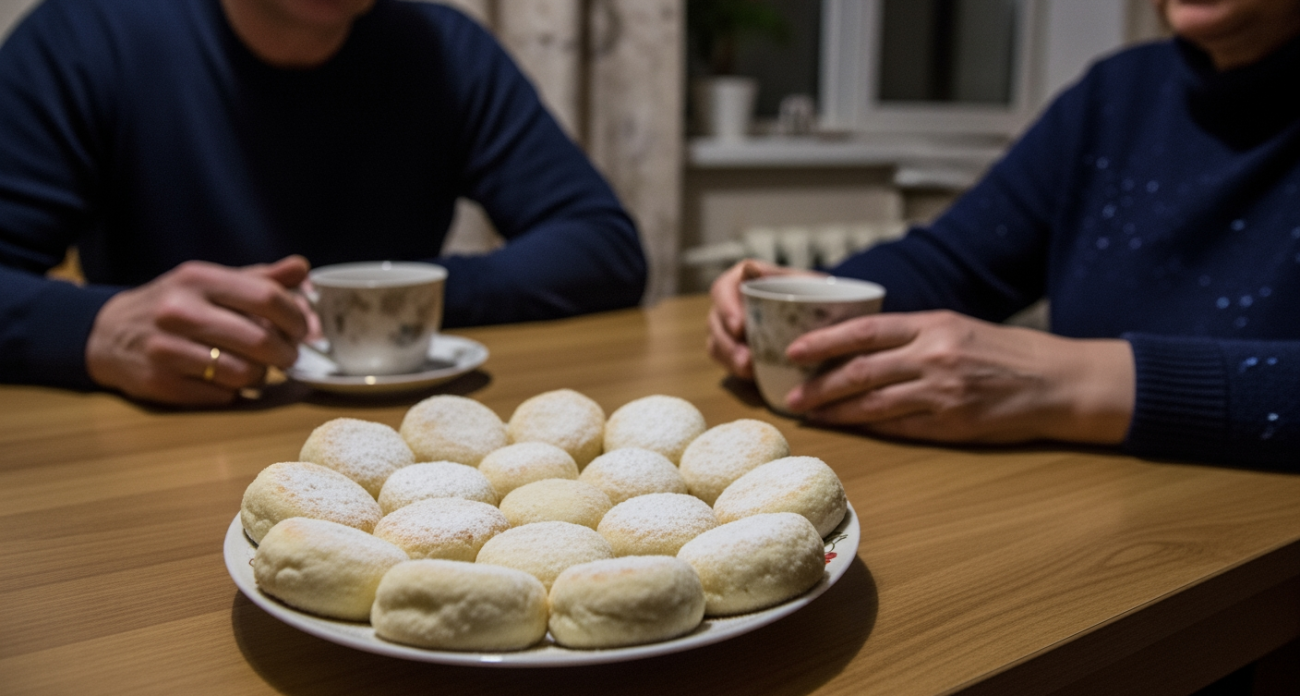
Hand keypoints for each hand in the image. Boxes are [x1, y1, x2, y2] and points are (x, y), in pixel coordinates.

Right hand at [85, 256, 312, 404]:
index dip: (297, 318)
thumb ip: (259, 277)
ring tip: (256, 368)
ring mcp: (166, 349)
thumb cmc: (175, 305)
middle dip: (286, 353)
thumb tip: (302, 269)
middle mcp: (179, 311)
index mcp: (198, 278)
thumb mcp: (212, 282)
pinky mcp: (160, 383)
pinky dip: (233, 391)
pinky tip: (225, 380)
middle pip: (260, 340)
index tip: (304, 330)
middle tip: (288, 356)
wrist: (108, 333)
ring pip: (244, 373)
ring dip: (261, 375)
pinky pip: (222, 395)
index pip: (267, 297)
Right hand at [706, 259, 822, 379]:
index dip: (726, 308)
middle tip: (746, 360)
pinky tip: (752, 376)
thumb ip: (777, 275)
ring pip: (716, 344)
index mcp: (741, 280)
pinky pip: (726, 361)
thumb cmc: (812, 293)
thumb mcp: (802, 281)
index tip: (740, 327)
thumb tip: (750, 268)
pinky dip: (736, 370)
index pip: (721, 290)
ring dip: (730, 359)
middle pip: (715, 322)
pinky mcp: (734, 349)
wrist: (823, 315)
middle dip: (728, 343)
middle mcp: (729, 303)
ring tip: (749, 371)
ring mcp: (728, 327)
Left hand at [783, 310, 1134, 444]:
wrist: (1058, 382)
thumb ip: (912, 334)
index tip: (793, 351)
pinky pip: (899, 428)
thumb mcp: (957, 327)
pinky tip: (848, 429)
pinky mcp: (953, 424)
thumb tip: (857, 345)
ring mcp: (943, 393)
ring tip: (810, 414)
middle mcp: (934, 356)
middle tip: (789, 394)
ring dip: (836, 411)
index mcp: (932, 324)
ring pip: (873, 403)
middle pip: (860, 371)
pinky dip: (869, 429)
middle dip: (818, 384)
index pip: (864, 330)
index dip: (823, 341)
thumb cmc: (1005, 351)